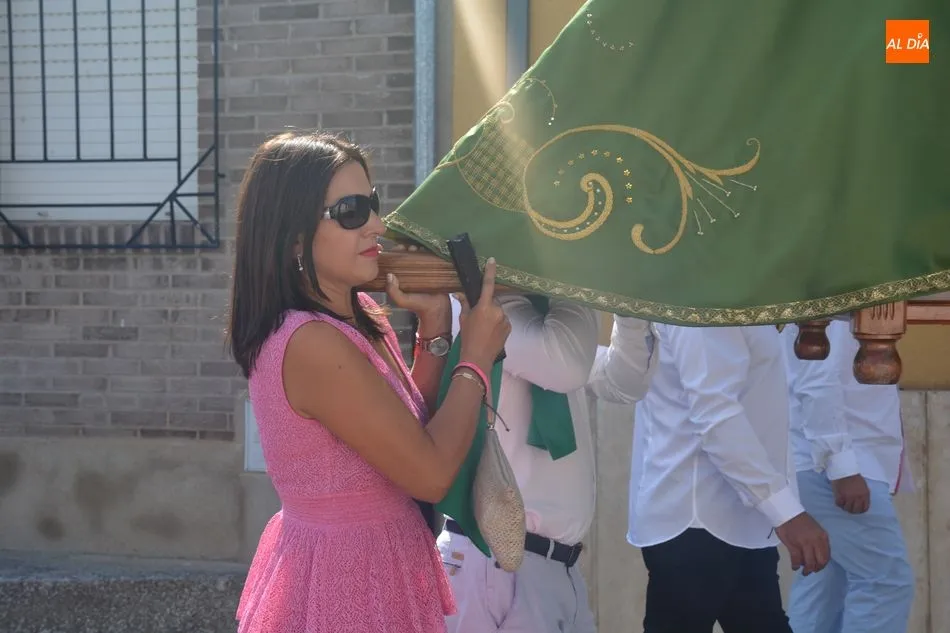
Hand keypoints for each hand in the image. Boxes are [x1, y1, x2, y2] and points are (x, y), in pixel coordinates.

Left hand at [386, 243, 450, 335]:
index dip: (396, 253)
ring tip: (418, 248)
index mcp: (401, 277)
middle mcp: (411, 271)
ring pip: (419, 254)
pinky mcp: (435, 268)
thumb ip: (392, 291)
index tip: (398, 249)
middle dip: (407, 249)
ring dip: (418, 248)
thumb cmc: (418, 305)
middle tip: (409, 248)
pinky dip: (429, 252)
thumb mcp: (401, 300)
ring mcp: (424, 269)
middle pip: (408, 255)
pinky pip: (431, 257)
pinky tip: (428, 249)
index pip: (396, 260)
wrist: (437, 308)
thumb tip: (390, 275)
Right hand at [457, 258, 509, 372]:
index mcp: (484, 306)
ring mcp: (505, 319)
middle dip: (487, 305)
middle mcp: (498, 311)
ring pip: (498, 311)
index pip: (487, 285)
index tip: (492, 260)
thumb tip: (460, 293)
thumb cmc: (468, 337)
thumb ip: (465, 303)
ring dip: (493, 315)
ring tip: (484, 328)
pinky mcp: (509, 327)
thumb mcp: (463, 319)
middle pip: (493, 301)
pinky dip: (498, 323)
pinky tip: (490, 333)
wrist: (478, 358)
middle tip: (478, 317)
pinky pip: (503, 320)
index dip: (490, 272)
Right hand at [775, 512, 829, 575]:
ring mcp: (805, 544)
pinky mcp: (794, 546)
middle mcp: (816, 542)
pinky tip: (795, 567)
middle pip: (820, 562)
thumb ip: (819, 541)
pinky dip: (796, 566)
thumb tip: (817, 555)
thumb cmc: (801, 521)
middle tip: (811, 570)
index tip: (818, 567)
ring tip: (803, 571)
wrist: (787, 512)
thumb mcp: (815, 529)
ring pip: (809, 563)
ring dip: (807, 570)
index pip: (827, 556)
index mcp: (823, 537)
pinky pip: (797, 560)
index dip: (823, 564)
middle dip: (816, 568)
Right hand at [831, 474, 870, 513]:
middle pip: (856, 510)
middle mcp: (858, 497)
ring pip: (847, 508)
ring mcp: (849, 497)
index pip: (865, 508)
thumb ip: (863, 495)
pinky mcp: (840, 495)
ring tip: (843, 504)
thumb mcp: (863, 486)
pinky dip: (839, 503)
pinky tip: (839, 500)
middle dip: (853, 510)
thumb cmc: (854, 477)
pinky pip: (839, 504)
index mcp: (865, 495)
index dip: (861, 510)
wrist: (844, 470)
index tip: (857, 509)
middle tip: (849, 508)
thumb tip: (862, 503)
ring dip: (845, 507)